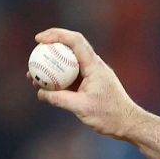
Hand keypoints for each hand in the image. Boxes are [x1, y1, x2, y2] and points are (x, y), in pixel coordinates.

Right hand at [30, 28, 145, 139]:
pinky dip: (57, 79)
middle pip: (70, 49)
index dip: (56, 35)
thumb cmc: (109, 115)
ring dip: (51, 67)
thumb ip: (59, 99)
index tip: (38, 39)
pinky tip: (43, 88)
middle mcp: (94, 66)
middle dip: (50, 49)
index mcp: (94, 66)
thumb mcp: (81, 107)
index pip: (75, 41)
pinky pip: (70, 77)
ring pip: (68, 64)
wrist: (127, 123)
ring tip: (32, 75)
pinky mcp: (90, 85)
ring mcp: (92, 75)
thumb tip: (40, 92)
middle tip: (33, 55)